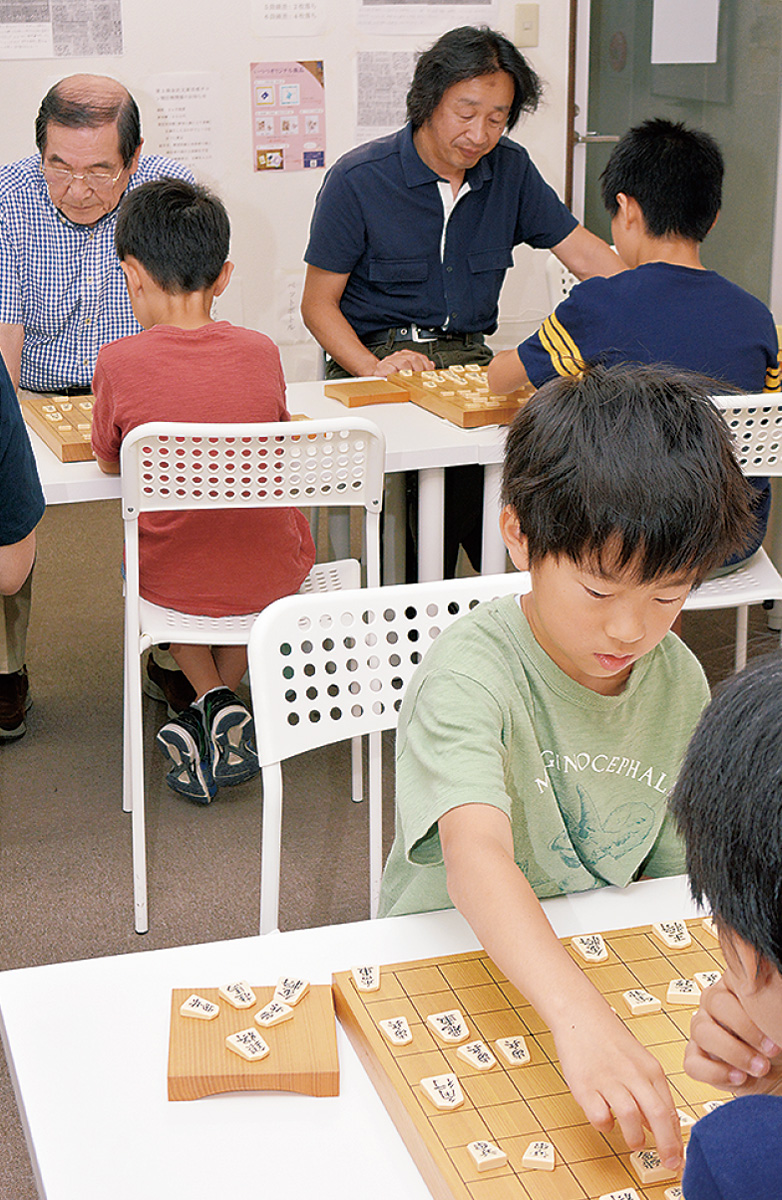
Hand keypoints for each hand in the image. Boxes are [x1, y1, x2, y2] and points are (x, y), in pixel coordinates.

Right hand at [372, 349, 434, 375]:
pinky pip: (392, 370)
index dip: (427, 366)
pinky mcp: (384, 366)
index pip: (421, 357)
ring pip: (404, 363)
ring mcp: (392, 360)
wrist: (377, 371)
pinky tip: (399, 379)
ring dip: (408, 372)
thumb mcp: (408, 367)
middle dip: (419, 370)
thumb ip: (420, 365)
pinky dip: (396, 375)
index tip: (430, 374)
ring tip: (410, 380)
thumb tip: (431, 365)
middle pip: (414, 359)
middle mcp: (400, 356)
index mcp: (407, 355)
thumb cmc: (393, 370)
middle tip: (420, 379)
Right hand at [554, 1000, 682, 1170]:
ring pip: (630, 1117)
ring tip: (634, 1141)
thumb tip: (660, 1129)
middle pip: (657, 1115)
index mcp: (650, 1070)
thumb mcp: (639, 1063)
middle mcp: (632, 1075)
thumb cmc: (611, 1041)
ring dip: (635, 1138)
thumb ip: (651, 1094)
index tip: (679, 1159)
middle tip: (669, 1164)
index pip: (670, 1110)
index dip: (677, 1139)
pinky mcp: (585, 1085)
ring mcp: (608, 1080)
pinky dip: (605, 1125)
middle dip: (667, 1146)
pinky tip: (605, 1119)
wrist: (581, 1016)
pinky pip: (599, 1116)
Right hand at [685, 976, 780, 1092]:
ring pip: (702, 1032)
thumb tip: (759, 965)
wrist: (779, 1070)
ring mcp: (701, 1030)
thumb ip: (763, 992)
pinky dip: (716, 1073)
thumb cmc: (778, 1037)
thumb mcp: (775, 1013)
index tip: (774, 1026)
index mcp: (732, 985)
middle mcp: (712, 1004)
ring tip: (759, 1067)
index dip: (750, 1006)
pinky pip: (693, 1063)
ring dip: (734, 1053)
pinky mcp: (697, 1058)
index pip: (729, 981)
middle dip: (745, 1030)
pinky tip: (739, 1077)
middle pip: (714, 1003)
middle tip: (771, 1049)